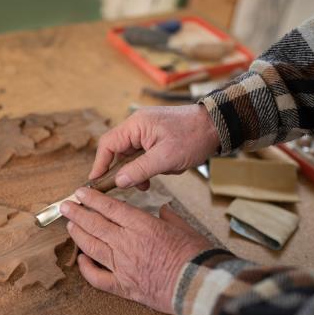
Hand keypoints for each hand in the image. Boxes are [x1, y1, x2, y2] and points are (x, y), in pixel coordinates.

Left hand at [60, 187, 212, 313]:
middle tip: (66, 207)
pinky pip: (98, 278)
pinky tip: (81, 260)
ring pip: (92, 247)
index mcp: (143, 225)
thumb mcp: (185, 228)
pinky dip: (87, 269)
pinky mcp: (124, 287)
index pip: (110, 208)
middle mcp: (128, 243)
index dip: (92, 199)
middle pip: (95, 225)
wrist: (200, 286)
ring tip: (70, 226)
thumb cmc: (197, 257)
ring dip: (78, 235)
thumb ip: (170, 217)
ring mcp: (123, 266)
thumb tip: (164, 210)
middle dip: (78, 214)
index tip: (80, 193)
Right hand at [89, 105, 218, 189]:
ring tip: (146, 184)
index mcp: (135, 125)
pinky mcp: (156, 138)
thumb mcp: (166, 158)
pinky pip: (143, 155)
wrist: (217, 126)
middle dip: (121, 171)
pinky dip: (147, 167)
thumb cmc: (193, 137)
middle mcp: (137, 126)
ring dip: (136, 171)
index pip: (107, 144)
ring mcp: (147, 132)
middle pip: (117, 151)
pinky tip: (157, 175)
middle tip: (122, 188)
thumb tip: (119, 182)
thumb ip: (140, 170)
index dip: (99, 164)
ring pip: (131, 156)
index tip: (96, 182)